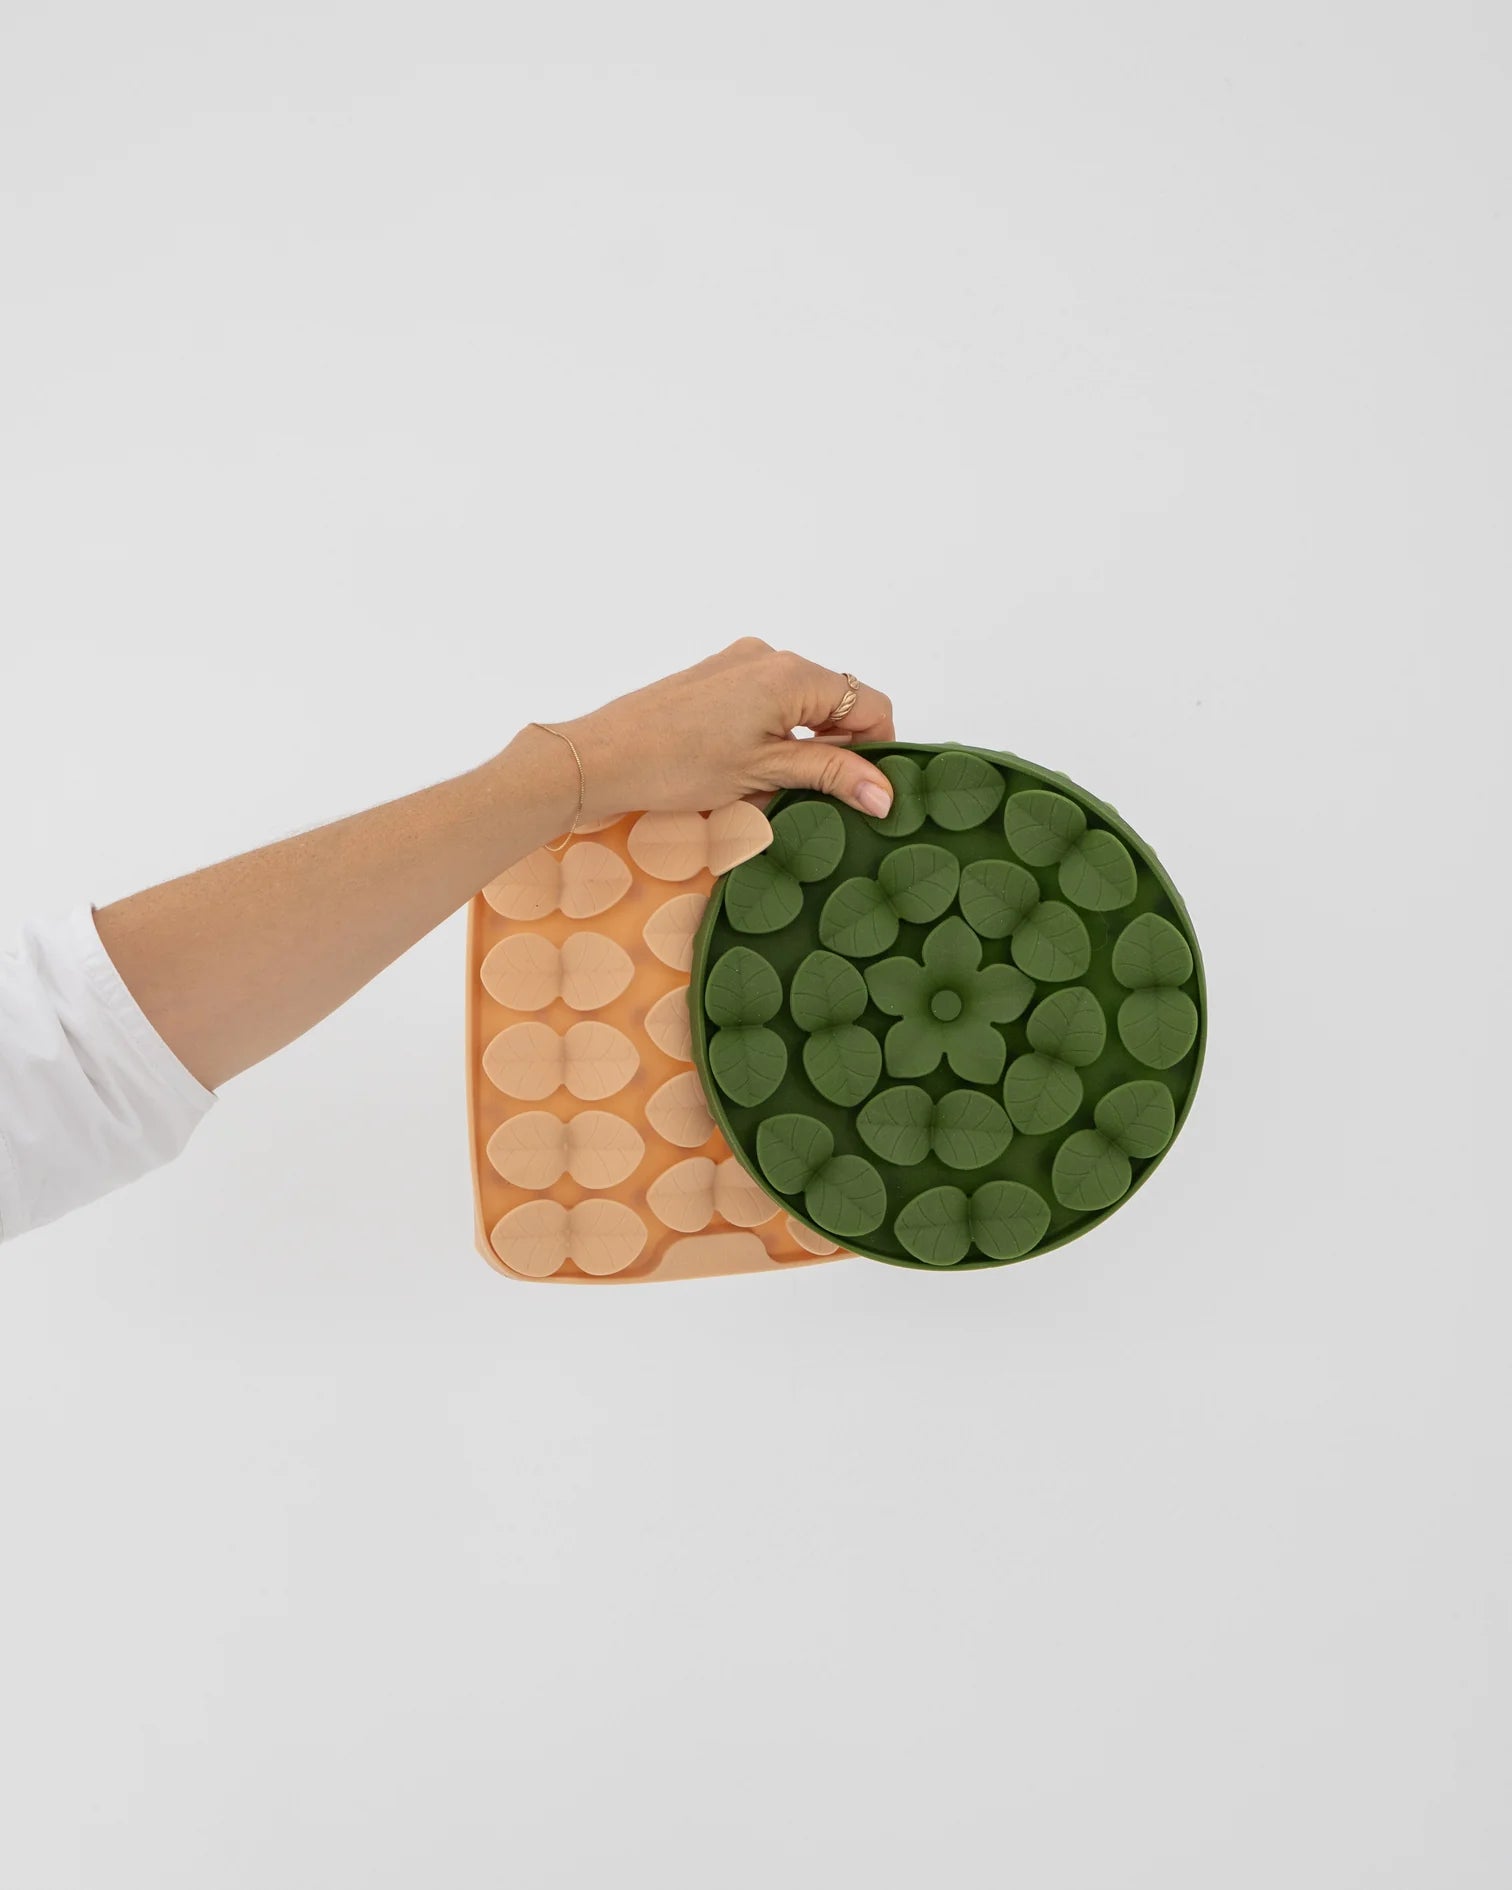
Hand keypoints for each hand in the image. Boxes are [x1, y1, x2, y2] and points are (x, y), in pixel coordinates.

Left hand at [538, 640, 896, 821]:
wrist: (602, 757)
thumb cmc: (678, 765)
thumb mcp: (764, 773)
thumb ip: (830, 774)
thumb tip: (885, 794)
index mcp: (792, 673)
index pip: (869, 704)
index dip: (877, 751)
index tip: (866, 793)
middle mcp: (771, 656)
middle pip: (837, 700)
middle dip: (839, 749)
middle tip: (821, 797)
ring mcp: (741, 662)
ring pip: (803, 703)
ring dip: (805, 744)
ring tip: (780, 788)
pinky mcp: (718, 676)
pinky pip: (769, 700)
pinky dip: (775, 733)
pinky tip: (751, 769)